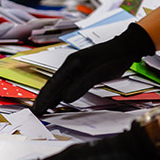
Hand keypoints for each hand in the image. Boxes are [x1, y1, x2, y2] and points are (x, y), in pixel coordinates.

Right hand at [30, 23, 155, 116]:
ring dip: (50, 97)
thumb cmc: (113, 58)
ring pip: (58, 85)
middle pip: (53, 85)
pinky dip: (60, 94)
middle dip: (43, 99)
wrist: (125, 47)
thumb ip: (81, 85)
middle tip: (35, 112)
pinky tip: (57, 101)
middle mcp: (70, 66)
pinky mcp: (81, 72)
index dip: (45, 98)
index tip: (37, 109)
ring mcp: (75, 68)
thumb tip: (65, 98)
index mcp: (71, 64)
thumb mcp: (98, 72)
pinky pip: (66, 85)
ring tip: (42, 109)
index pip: (54, 84)